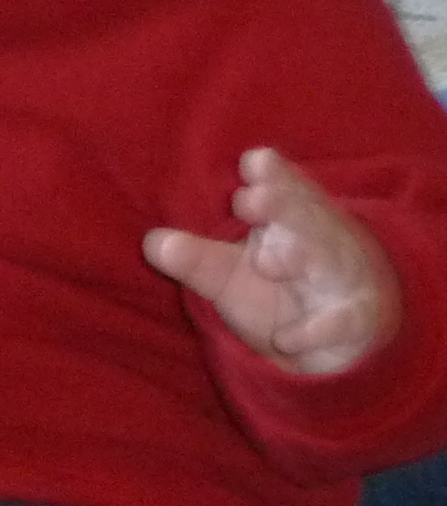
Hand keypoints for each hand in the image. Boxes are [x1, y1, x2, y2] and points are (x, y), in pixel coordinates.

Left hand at [145, 147, 397, 377]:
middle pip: (305, 218)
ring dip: (301, 259)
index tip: (252, 162)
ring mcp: (341, 280)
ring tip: (268, 261)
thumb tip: (151, 242)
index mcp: (290, 219)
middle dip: (283, 206)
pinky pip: (340, 323)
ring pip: (327, 262)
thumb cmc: (276, 292)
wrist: (335, 343)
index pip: (286, 188)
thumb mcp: (228, 275)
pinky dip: (316, 330)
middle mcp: (319, 241)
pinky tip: (287, 338)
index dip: (273, 175)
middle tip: (249, 199)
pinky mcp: (354, 321)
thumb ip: (194, 259)